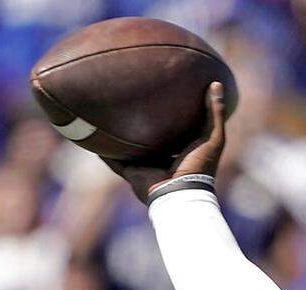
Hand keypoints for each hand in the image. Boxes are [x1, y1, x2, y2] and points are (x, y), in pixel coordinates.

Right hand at [102, 81, 227, 203]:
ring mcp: (144, 166)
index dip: (167, 116)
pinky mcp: (130, 171)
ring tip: (104, 115)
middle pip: (147, 138)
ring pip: (127, 148)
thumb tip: (216, 83)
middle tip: (130, 102)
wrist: (181, 191)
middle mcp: (161, 159)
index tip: (162, 97)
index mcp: (180, 151)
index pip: (172, 130)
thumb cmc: (200, 165)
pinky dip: (102, 148)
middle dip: (139, 123)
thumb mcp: (213, 136)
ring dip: (117, 135)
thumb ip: (214, 111)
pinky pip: (111, 159)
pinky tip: (89, 135)